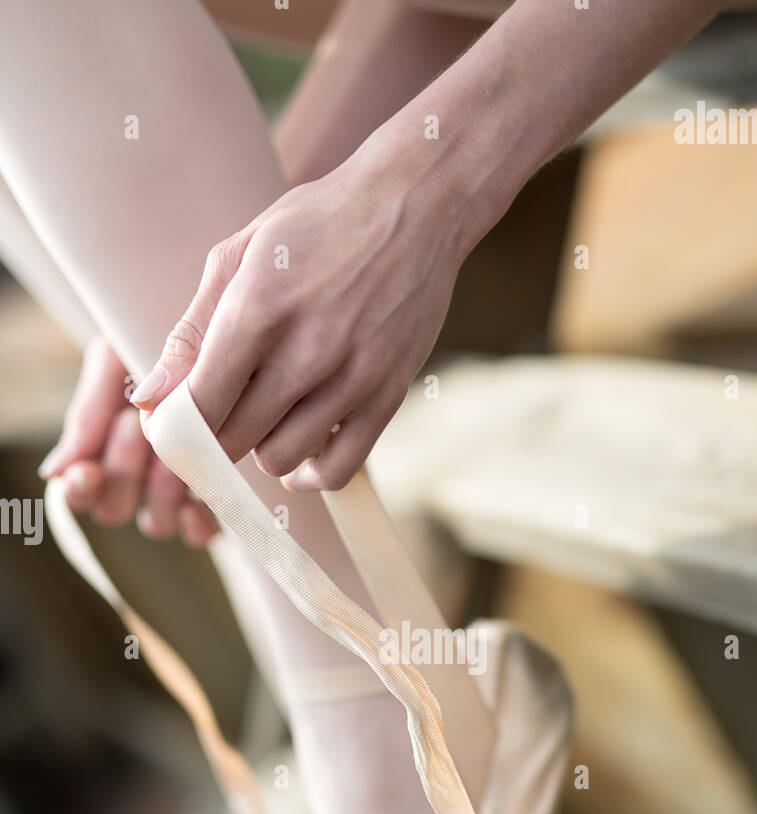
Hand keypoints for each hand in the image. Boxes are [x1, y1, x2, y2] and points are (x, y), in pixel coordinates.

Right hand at [40, 336, 217, 545]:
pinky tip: (199, 498)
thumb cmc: (150, 344)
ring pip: (156, 522)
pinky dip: (197, 523)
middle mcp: (134, 479)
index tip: (88, 470)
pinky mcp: (212, 495)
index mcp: (100, 452)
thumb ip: (87, 415)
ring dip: (161, 491)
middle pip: (115, 509)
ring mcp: (172, 491)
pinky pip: (200, 531)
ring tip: (176, 447)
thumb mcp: (113, 364)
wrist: (209, 330)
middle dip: (123, 472)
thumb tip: (55, 474)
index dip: (80, 491)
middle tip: (134, 425)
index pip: (79, 493)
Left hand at [131, 143, 470, 490]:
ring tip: (264, 417)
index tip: (173, 419)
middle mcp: (307, 351)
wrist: (416, 203)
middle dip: (215, 434)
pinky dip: (310, 474)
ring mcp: (353, 379)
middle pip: (235, 438)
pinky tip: (299, 451)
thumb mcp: (240, 254)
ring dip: (262, 447)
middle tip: (218, 413)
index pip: (200, 404)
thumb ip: (191, 331)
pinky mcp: (388, 396)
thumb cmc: (317, 223)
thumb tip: (148, 398)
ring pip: (280, 459)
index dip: (176, 424)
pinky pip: (338, 470)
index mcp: (259, 309)